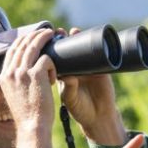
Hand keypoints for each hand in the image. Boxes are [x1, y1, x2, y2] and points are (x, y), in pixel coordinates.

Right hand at [0, 27, 58, 136]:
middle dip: (34, 34)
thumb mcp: (15, 96)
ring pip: (33, 46)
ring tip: (53, 34)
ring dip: (44, 37)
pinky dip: (53, 65)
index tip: (31, 37)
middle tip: (45, 31)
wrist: (32, 126)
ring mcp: (22, 72)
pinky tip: (54, 78)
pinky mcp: (36, 74)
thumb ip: (17, 82)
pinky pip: (47, 59)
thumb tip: (25, 71)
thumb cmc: (28, 115)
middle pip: (21, 44)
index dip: (22, 40)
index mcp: (3, 77)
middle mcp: (10, 72)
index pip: (11, 51)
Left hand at [58, 29, 126, 144]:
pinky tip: (91, 37)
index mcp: (64, 75)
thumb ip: (69, 87)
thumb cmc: (80, 109)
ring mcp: (88, 67)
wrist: (98, 117)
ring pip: (82, 48)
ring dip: (77, 38)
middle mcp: (74, 69)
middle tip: (59, 32)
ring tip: (73, 31)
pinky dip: (94, 45)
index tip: (45, 41)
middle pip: (67, 50)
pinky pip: (98, 53)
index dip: (51, 49)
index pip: (55, 59)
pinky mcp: (102, 68)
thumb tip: (67, 75)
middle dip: (63, 39)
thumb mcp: (70, 98)